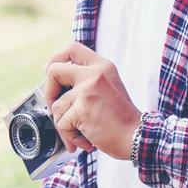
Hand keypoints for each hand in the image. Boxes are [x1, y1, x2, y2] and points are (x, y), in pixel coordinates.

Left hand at [42, 41, 142, 159]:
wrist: (138, 137)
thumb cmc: (122, 119)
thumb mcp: (108, 87)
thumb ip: (87, 80)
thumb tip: (55, 83)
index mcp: (102, 66)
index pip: (72, 48)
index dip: (56, 59)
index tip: (51, 73)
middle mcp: (94, 73)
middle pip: (53, 71)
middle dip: (49, 92)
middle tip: (57, 107)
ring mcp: (87, 90)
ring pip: (56, 105)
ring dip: (65, 124)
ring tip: (82, 131)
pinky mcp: (82, 109)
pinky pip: (61, 123)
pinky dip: (70, 137)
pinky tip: (86, 140)